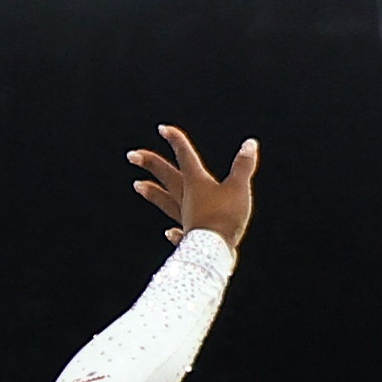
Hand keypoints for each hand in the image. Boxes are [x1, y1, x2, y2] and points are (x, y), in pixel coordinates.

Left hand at [128, 125, 258, 251]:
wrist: (214, 251)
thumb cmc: (225, 217)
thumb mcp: (238, 188)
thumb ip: (243, 166)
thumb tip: (249, 144)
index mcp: (197, 183)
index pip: (185, 157)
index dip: (176, 141)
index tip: (162, 129)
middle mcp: (187, 198)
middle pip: (166, 177)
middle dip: (150, 164)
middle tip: (131, 155)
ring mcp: (185, 218)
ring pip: (165, 202)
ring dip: (152, 192)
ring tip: (137, 185)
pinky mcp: (190, 238)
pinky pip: (179, 232)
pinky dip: (174, 231)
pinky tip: (168, 231)